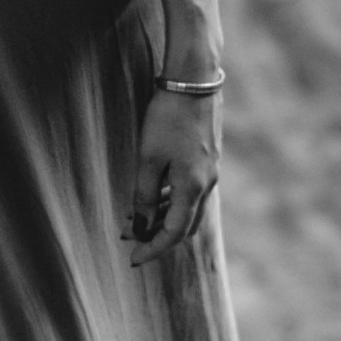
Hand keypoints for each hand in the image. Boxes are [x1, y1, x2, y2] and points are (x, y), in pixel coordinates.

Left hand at [127, 77, 220, 259]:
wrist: (195, 81)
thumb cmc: (168, 118)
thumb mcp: (148, 159)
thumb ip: (144, 196)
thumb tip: (140, 228)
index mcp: (192, 187)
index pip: (174, 233)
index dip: (153, 248)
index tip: (133, 259)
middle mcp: (206, 184)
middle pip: (186, 226)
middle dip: (159, 237)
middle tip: (131, 238)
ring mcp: (210, 172)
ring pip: (188, 208)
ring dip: (163, 218)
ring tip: (134, 218)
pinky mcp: (208, 159)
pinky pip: (190, 191)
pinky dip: (171, 201)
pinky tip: (153, 196)